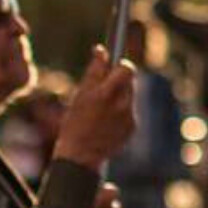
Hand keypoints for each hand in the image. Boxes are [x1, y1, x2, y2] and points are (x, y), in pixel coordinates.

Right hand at [53, 47, 136, 168]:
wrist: (80, 157)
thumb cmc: (74, 124)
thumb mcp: (80, 96)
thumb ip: (94, 71)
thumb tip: (101, 50)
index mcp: (105, 94)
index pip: (126, 69)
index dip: (122, 65)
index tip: (116, 64)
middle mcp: (121, 105)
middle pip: (130, 81)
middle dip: (119, 80)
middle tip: (106, 86)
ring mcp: (129, 117)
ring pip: (129, 95)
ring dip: (120, 96)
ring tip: (103, 109)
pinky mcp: (133, 127)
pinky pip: (130, 110)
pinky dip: (121, 111)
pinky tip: (107, 122)